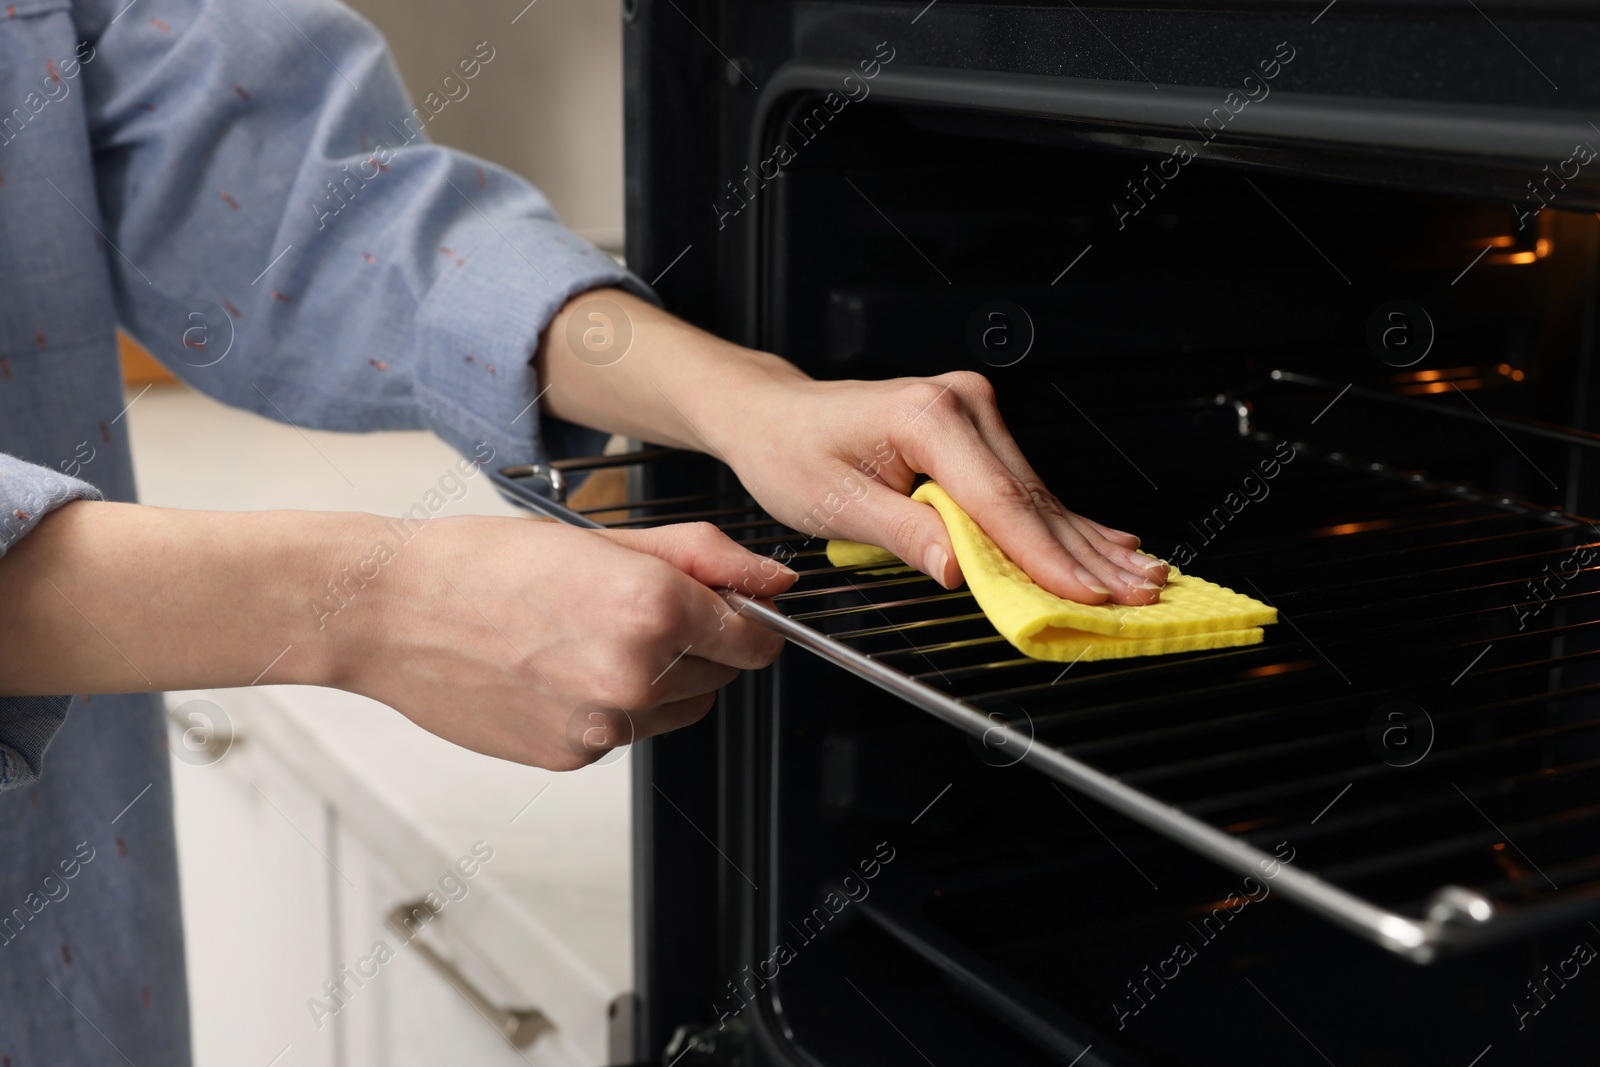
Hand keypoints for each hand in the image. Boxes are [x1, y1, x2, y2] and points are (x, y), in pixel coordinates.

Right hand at [0, 501, 789, 769]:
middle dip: (701, 643)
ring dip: (662, 678)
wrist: (389, 612)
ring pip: (680, 711)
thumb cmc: (481, 562)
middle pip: (724, 678)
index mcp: (652, 610)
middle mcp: (635, 677)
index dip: (749, 619)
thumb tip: (775, 579)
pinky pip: (627, 734)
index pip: (757, 640)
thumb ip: (706, 556)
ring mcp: (603, 727)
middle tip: (636, 605)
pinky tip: (562, 666)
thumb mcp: (607, 535)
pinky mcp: (571, 756)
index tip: (734, 608)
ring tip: (591, 634)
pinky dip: (614, 705)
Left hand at [533, 289, 1161, 605]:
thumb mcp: (837, 502)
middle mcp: (962, 405)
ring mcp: (974, 413)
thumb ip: (905, 533)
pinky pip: (1024, 487)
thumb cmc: (791, 452)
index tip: (1087, 593)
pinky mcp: (976, 430)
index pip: (1001, 501)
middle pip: (1033, 498)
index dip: (1046, 557)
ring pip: (1039, 494)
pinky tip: (1107, 543)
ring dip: (1088, 542)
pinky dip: (1064, 523)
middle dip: (1087, 555)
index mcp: (927, 417)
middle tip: (1140, 595)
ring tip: (1141, 578)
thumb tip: (958, 568)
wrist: (773, 417)